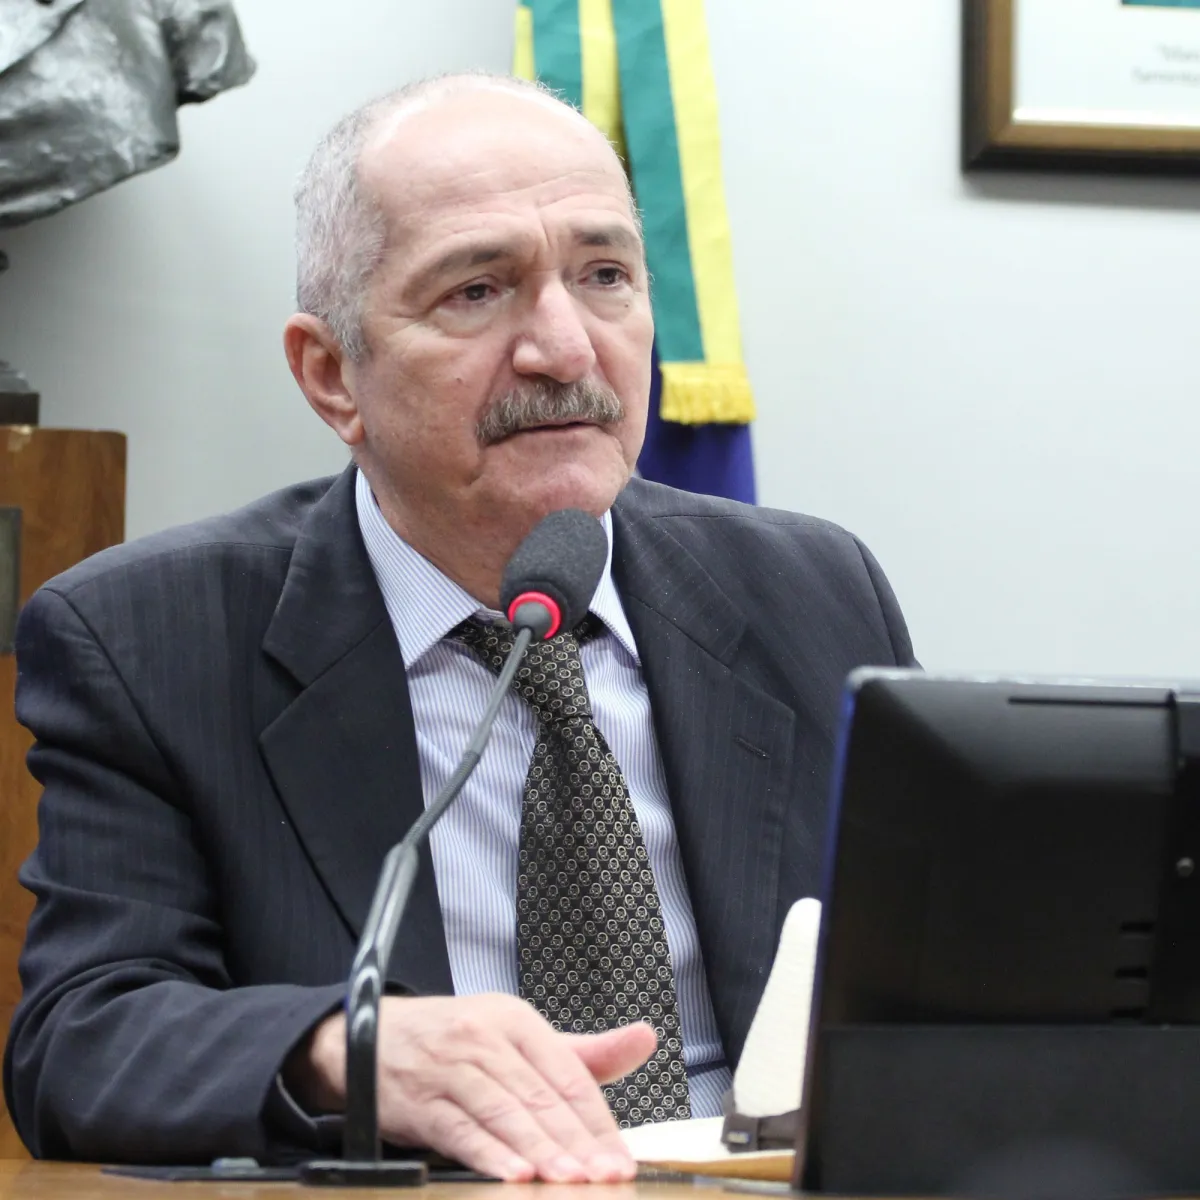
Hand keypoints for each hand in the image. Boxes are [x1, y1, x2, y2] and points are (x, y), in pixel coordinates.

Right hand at [286, 993, 657, 1181]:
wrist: (367, 1035)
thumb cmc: (453, 1040)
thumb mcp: (517, 1034)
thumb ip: (582, 1051)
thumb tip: (644, 1039)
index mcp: (516, 1020)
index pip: (569, 1074)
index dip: (598, 1120)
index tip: (620, 1158)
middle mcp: (485, 1039)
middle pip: (540, 1097)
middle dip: (576, 1144)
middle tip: (605, 1177)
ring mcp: (451, 1068)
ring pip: (505, 1113)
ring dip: (540, 1151)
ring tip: (570, 1180)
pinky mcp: (420, 1101)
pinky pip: (460, 1130)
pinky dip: (488, 1154)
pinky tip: (513, 1176)